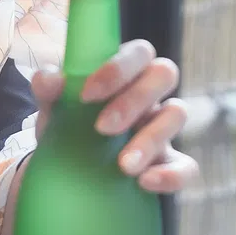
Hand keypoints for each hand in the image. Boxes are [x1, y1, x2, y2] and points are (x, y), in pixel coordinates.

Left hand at [31, 41, 198, 193]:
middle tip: (102, 128)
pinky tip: (144, 183)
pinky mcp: (169, 163)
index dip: (118, 69)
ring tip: (123, 167)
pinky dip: (171, 174)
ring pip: (178, 114)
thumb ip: (48, 89)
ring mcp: (163, 127)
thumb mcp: (53, 107)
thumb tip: (48, 78)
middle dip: (134, 100)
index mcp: (126, 72)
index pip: (138, 52)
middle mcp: (150, 93)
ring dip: (151, 139)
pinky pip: (187, 165)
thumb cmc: (66, 124)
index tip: (86, 95)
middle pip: (164, 73)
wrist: (67, 168)